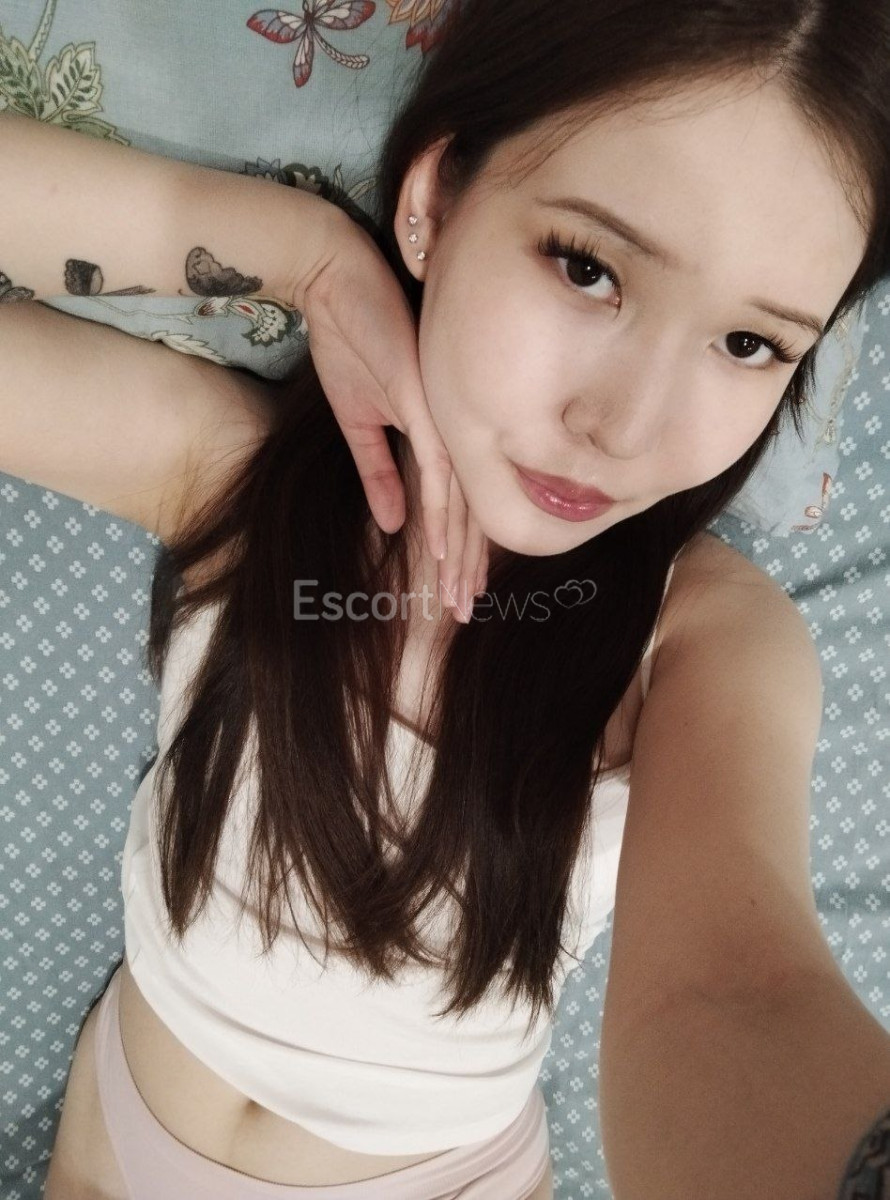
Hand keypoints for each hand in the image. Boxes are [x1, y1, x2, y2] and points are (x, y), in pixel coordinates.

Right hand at [299, 210, 487, 618]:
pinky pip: (437, 466)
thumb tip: (394, 525)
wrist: (336, 281)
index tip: (456, 592)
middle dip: (464, 567)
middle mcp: (457, 428)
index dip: (459, 550)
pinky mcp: (427, 402)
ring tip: (457, 598)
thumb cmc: (354, 339)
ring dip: (457, 553)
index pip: (459, 501)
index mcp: (447, 431)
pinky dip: (439, 510)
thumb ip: (377, 473)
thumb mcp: (359, 421)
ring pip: (461, 498)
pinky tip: (439, 549)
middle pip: (468, 509)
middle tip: (462, 613)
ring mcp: (447, 416)